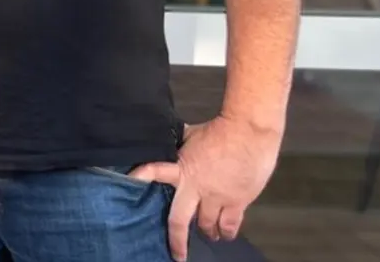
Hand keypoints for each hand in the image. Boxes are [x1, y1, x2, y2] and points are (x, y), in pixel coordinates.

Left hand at [129, 117, 282, 261]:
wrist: (248, 131)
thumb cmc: (221, 130)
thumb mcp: (193, 135)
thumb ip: (183, 146)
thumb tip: (174, 143)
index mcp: (183, 169)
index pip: (156, 171)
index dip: (142, 176)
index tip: (130, 182)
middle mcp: (196, 188)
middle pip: (180, 220)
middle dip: (177, 239)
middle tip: (177, 253)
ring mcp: (216, 197)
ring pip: (207, 225)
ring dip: (207, 231)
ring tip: (208, 234)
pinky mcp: (237, 202)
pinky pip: (229, 225)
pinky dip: (227, 231)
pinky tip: (226, 234)